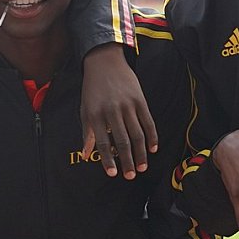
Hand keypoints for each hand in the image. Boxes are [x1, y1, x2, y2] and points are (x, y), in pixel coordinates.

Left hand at [81, 44, 156, 179]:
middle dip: (127, 161)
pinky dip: (152, 137)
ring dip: (141, 153)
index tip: (113, 174)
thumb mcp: (85, 109)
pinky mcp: (140, 100)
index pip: (103, 142)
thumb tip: (86, 155)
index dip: (108, 159)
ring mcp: (128, 105)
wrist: (104, 62)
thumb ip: (87, 133)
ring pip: (137, 134)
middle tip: (131, 176)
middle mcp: (112, 111)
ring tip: (142, 167)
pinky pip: (148, 122)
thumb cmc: (92, 89)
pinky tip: (153, 149)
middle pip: (123, 141)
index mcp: (96, 115)